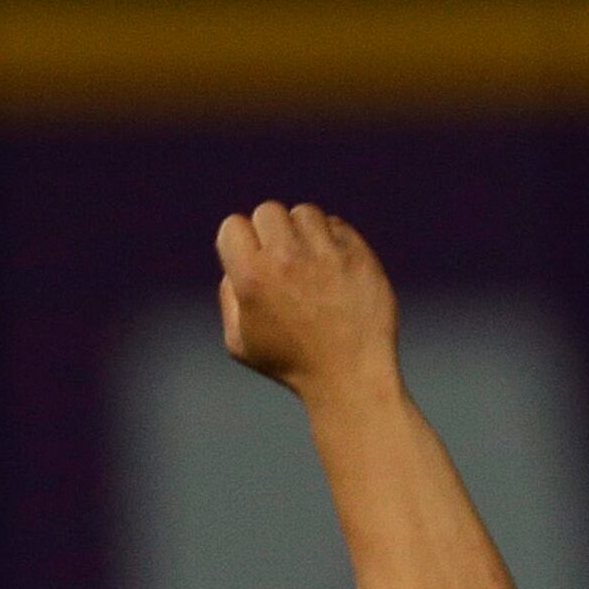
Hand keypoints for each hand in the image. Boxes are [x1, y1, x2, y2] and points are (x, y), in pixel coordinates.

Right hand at [217, 202, 399, 408]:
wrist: (350, 377)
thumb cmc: (292, 364)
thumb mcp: (239, 340)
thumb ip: (229, 295)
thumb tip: (236, 263)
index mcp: (252, 277)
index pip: (233, 225)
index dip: (240, 242)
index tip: (253, 261)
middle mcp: (287, 258)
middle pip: (268, 211)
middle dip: (271, 232)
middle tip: (283, 261)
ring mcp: (326, 253)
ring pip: (305, 213)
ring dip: (303, 232)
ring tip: (310, 263)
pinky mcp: (358, 254)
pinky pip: (337, 226)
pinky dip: (333, 241)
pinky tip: (334, 268)